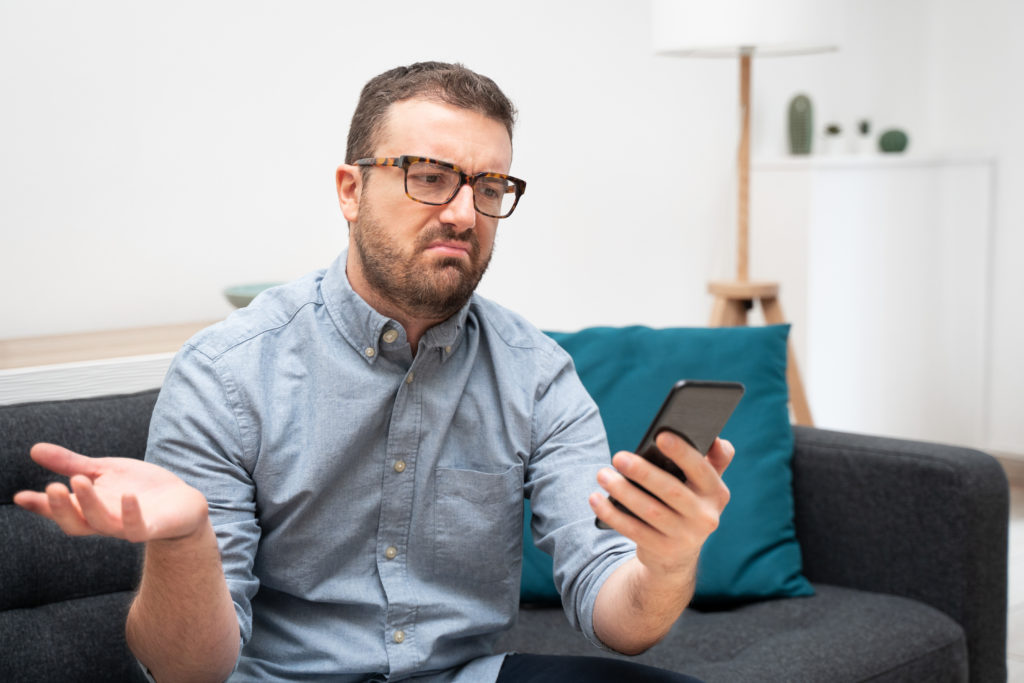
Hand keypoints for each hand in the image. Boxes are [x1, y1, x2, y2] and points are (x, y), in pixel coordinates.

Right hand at [13, 443, 207, 542]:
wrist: (182, 504)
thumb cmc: (140, 488)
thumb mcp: (104, 470)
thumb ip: (71, 464)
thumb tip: (34, 449)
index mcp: (90, 508)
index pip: (60, 511)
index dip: (41, 506)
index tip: (20, 497)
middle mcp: (105, 521)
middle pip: (75, 523)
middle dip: (61, 508)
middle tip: (51, 488)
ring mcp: (128, 526)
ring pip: (102, 523)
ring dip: (89, 504)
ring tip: (79, 480)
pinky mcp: (152, 527)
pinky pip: (138, 528)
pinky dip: (131, 513)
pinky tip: (127, 496)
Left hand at [590, 433, 733, 577]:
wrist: (677, 556)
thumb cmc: (686, 505)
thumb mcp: (704, 486)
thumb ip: (714, 461)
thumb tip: (716, 439)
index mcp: (716, 493)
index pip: (701, 470)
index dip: (682, 453)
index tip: (660, 436)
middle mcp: (706, 517)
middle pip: (671, 491)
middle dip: (643, 472)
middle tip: (618, 457)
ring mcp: (685, 537)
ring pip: (649, 511)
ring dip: (623, 492)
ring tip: (603, 474)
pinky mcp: (662, 551)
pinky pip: (633, 530)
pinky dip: (612, 514)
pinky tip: (596, 499)